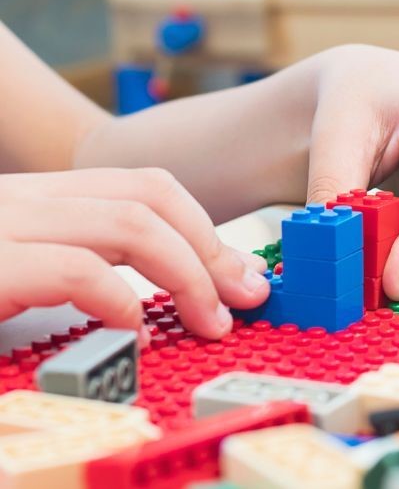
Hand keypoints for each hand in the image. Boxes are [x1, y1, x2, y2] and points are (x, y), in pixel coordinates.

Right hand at [0, 168, 268, 344]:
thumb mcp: (25, 279)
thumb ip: (89, 271)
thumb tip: (174, 300)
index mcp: (37, 200)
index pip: (142, 188)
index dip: (204, 228)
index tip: (241, 273)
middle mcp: (22, 199)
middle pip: (147, 197)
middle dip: (212, 250)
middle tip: (246, 297)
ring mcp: (4, 227)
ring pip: (129, 225)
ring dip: (189, 277)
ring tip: (210, 322)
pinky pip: (80, 271)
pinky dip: (124, 305)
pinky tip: (137, 338)